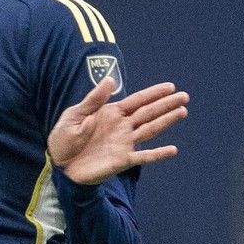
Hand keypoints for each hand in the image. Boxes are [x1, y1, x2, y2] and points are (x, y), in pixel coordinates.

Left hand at [48, 77, 188, 184]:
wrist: (59, 165)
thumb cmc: (64, 139)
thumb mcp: (74, 115)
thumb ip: (94, 99)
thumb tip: (110, 79)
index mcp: (110, 113)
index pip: (137, 101)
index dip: (153, 94)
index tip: (170, 87)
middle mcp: (121, 126)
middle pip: (148, 113)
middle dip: (166, 104)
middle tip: (184, 96)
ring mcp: (124, 143)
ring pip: (150, 130)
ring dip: (166, 121)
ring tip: (182, 112)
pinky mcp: (122, 160)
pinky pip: (144, 156)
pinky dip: (158, 154)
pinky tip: (172, 149)